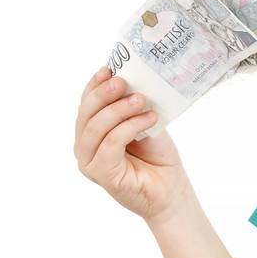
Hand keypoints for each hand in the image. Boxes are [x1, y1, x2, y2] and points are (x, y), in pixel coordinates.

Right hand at [74, 66, 192, 222]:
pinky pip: (110, 144)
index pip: (85, 104)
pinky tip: (148, 119)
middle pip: (85, 114)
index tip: (108, 68)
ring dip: (118, 110)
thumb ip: (131, 105)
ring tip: (141, 100)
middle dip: (103, 94)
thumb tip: (128, 78)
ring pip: (95, 128)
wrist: (171, 189)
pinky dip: (129, 128)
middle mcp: (85, 147)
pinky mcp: (101, 174)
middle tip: (124, 82)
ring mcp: (90, 162)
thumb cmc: (157, 156)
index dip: (94, 85)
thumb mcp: (143, 122)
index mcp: (91, 132)